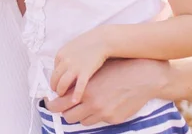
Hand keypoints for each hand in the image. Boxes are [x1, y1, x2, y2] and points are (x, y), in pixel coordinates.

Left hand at [46, 58, 167, 125]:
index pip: (58, 104)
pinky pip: (96, 122)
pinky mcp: (113, 119)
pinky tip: (99, 107)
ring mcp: (103, 113)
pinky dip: (94, 116)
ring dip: (80, 115)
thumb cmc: (116, 70)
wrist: (141, 77)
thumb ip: (77, 83)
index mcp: (83, 89)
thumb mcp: (92, 73)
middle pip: (67, 116)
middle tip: (66, 107)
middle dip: (65, 112)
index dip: (51, 105)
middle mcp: (91, 103)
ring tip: (84, 106)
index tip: (50, 103)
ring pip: (81, 121)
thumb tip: (62, 90)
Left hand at [50, 26, 110, 101]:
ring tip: (64, 99)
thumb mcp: (72, 48)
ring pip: (62, 84)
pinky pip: (78, 86)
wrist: (102, 40)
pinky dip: (75, 94)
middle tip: (58, 94)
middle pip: (55, 78)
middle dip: (55, 88)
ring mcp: (74, 67)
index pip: (54, 71)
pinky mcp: (85, 71)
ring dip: (61, 92)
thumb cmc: (88, 43)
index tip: (58, 85)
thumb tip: (63, 69)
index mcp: (60, 55)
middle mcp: (64, 61)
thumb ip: (66, 58)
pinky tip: (75, 101)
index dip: (55, 80)